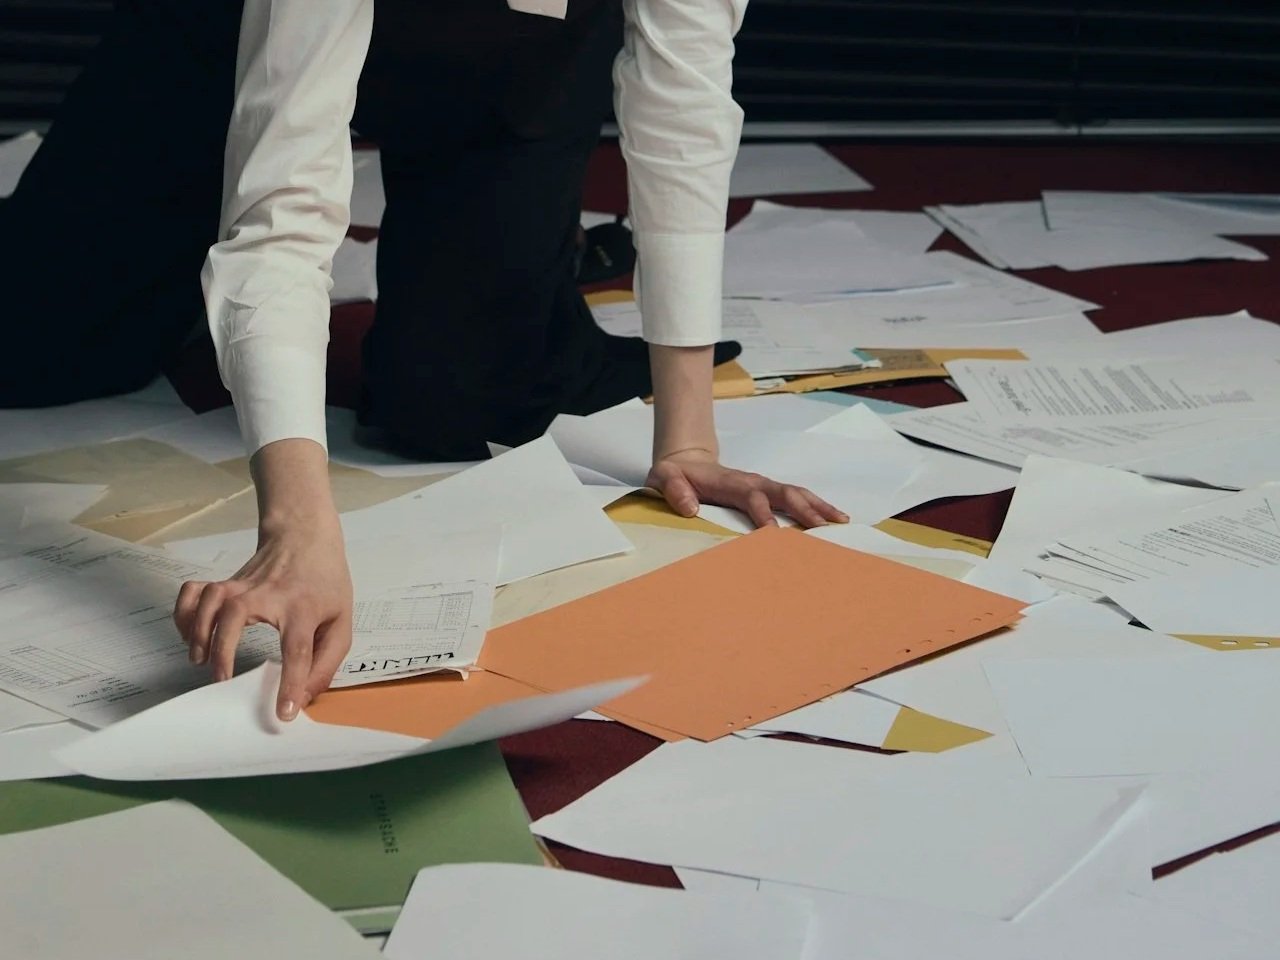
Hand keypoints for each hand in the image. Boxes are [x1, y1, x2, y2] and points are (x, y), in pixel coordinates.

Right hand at [173, 515, 352, 721]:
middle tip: (222, 680)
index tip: (284, 713)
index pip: (298, 649)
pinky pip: (193, 593)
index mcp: (304, 608)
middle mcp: (269, 594)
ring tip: (200, 660)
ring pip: (210, 601)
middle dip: (223, 650)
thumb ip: (327, 662)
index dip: (291, 683)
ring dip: (199, 632)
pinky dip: (184, 613)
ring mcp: (242, 585)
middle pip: (237, 615)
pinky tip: (189, 634)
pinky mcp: (225, 583)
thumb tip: (304, 697)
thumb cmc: (324, 584)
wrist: (305, 537)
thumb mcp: (341, 621)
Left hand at [646, 448, 848, 528]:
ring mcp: (762, 486)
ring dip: (818, 506)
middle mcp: (752, 482)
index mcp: (730, 483)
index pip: (751, 497)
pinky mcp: (767, 492)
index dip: (763, 514)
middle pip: (783, 493)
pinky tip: (833, 518)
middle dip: (804, 509)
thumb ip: (674, 491)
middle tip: (823, 528)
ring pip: (795, 493)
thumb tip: (690, 508)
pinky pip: (795, 497)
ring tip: (841, 522)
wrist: (684, 461)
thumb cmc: (674, 475)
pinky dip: (816, 506)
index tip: (774, 534)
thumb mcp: (664, 479)